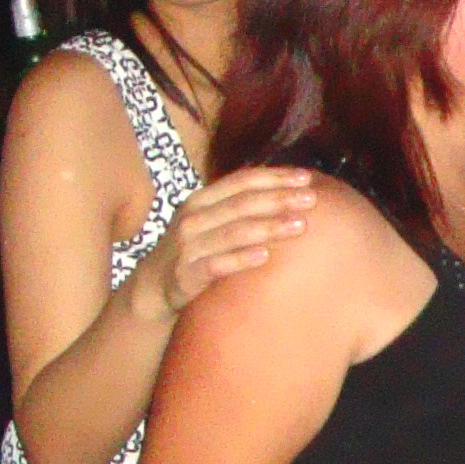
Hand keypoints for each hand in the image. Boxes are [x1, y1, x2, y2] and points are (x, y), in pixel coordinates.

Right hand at [132, 165, 315, 322]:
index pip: (241, 181)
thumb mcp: (208, 221)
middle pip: (242, 204)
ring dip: (268, 227)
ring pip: (233, 232)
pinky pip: (217, 265)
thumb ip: (238, 206)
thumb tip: (287, 192)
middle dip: (279, 199)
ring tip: (299, 225)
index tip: (305, 178)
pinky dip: (240, 259)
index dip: (274, 177)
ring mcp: (188, 246)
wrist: (153, 285)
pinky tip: (265, 256)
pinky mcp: (186, 274)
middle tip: (311, 199)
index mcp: (201, 200)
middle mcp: (193, 218)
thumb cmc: (194, 249)